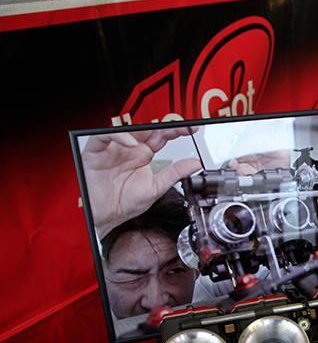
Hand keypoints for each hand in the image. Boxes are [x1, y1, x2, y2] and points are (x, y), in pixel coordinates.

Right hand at [82, 127, 201, 239]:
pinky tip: (131, 144)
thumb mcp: (156, 188)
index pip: (161, 137)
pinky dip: (119, 137)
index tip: (192, 129)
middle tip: (180, 126)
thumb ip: (175, 173)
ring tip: (159, 133)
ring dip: (144, 128)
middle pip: (147, 130)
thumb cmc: (124, 203)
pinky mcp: (97, 151)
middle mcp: (130, 149)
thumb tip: (195, 164)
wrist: (104, 217)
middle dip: (163, 126)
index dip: (175, 131)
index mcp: (143, 156)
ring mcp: (114, 149)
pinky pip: (105, 137)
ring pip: (128, 129)